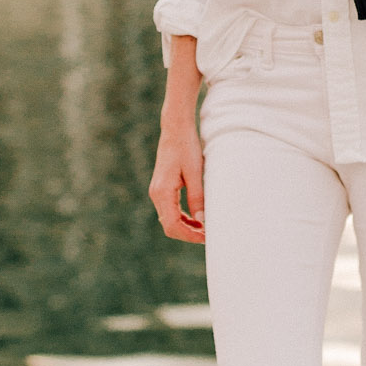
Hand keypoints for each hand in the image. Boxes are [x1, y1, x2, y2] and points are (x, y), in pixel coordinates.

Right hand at [149, 42, 205, 241]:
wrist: (176, 129)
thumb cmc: (186, 147)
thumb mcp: (195, 172)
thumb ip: (198, 197)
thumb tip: (203, 220)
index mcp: (162, 192)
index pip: (172, 225)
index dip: (189, 235)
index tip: (207, 237)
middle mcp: (156, 194)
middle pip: (169, 226)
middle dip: (189, 234)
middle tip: (209, 235)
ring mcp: (157, 191)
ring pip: (169, 220)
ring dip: (187, 227)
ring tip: (206, 228)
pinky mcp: (162, 188)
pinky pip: (170, 210)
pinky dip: (183, 218)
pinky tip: (198, 217)